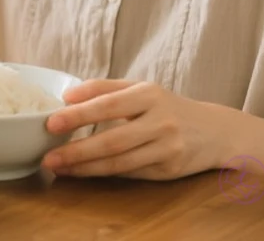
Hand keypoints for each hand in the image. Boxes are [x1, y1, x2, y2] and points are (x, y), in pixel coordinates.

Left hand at [40, 79, 229, 179]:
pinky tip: (82, 172)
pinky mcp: (169, 170)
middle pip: (113, 140)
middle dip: (77, 150)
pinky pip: (130, 173)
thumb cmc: (167, 107)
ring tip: (59, 167)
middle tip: (49, 155)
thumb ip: (104, 89)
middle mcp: (161, 121)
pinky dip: (103, 174)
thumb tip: (67, 96)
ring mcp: (167, 148)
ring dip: (85, 167)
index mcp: (150, 94)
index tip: (52, 122)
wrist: (215, 131)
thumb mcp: (141, 89)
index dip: (79, 115)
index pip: (109, 105)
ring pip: (120, 162)